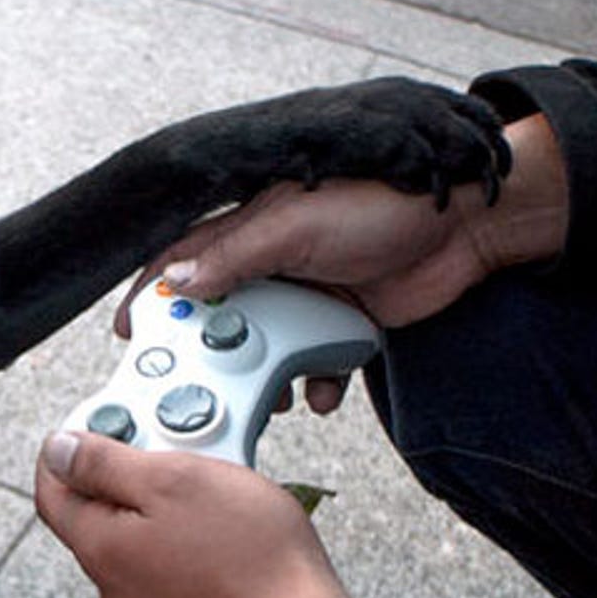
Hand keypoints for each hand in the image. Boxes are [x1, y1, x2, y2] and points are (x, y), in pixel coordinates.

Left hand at [35, 431, 384, 597]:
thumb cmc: (251, 554)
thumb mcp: (173, 479)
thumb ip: (105, 463)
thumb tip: (58, 449)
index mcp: (101, 548)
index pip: (52, 491)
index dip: (67, 449)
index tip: (96, 421)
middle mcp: (115, 587)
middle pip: (100, 512)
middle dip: (130, 471)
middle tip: (174, 446)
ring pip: (141, 537)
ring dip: (164, 504)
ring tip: (211, 483)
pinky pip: (171, 564)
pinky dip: (187, 538)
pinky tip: (223, 527)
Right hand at [115, 114, 566, 411]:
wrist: (468, 222)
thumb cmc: (382, 201)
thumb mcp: (297, 225)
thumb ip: (237, 253)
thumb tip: (177, 282)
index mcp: (251, 227)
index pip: (183, 261)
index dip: (151, 294)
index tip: (127, 332)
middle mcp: (273, 260)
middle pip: (220, 311)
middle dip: (207, 350)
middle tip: (197, 384)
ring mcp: (309, 291)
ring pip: (266, 344)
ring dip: (263, 374)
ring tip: (268, 396)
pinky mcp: (345, 320)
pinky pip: (315, 360)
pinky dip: (315, 381)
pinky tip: (323, 394)